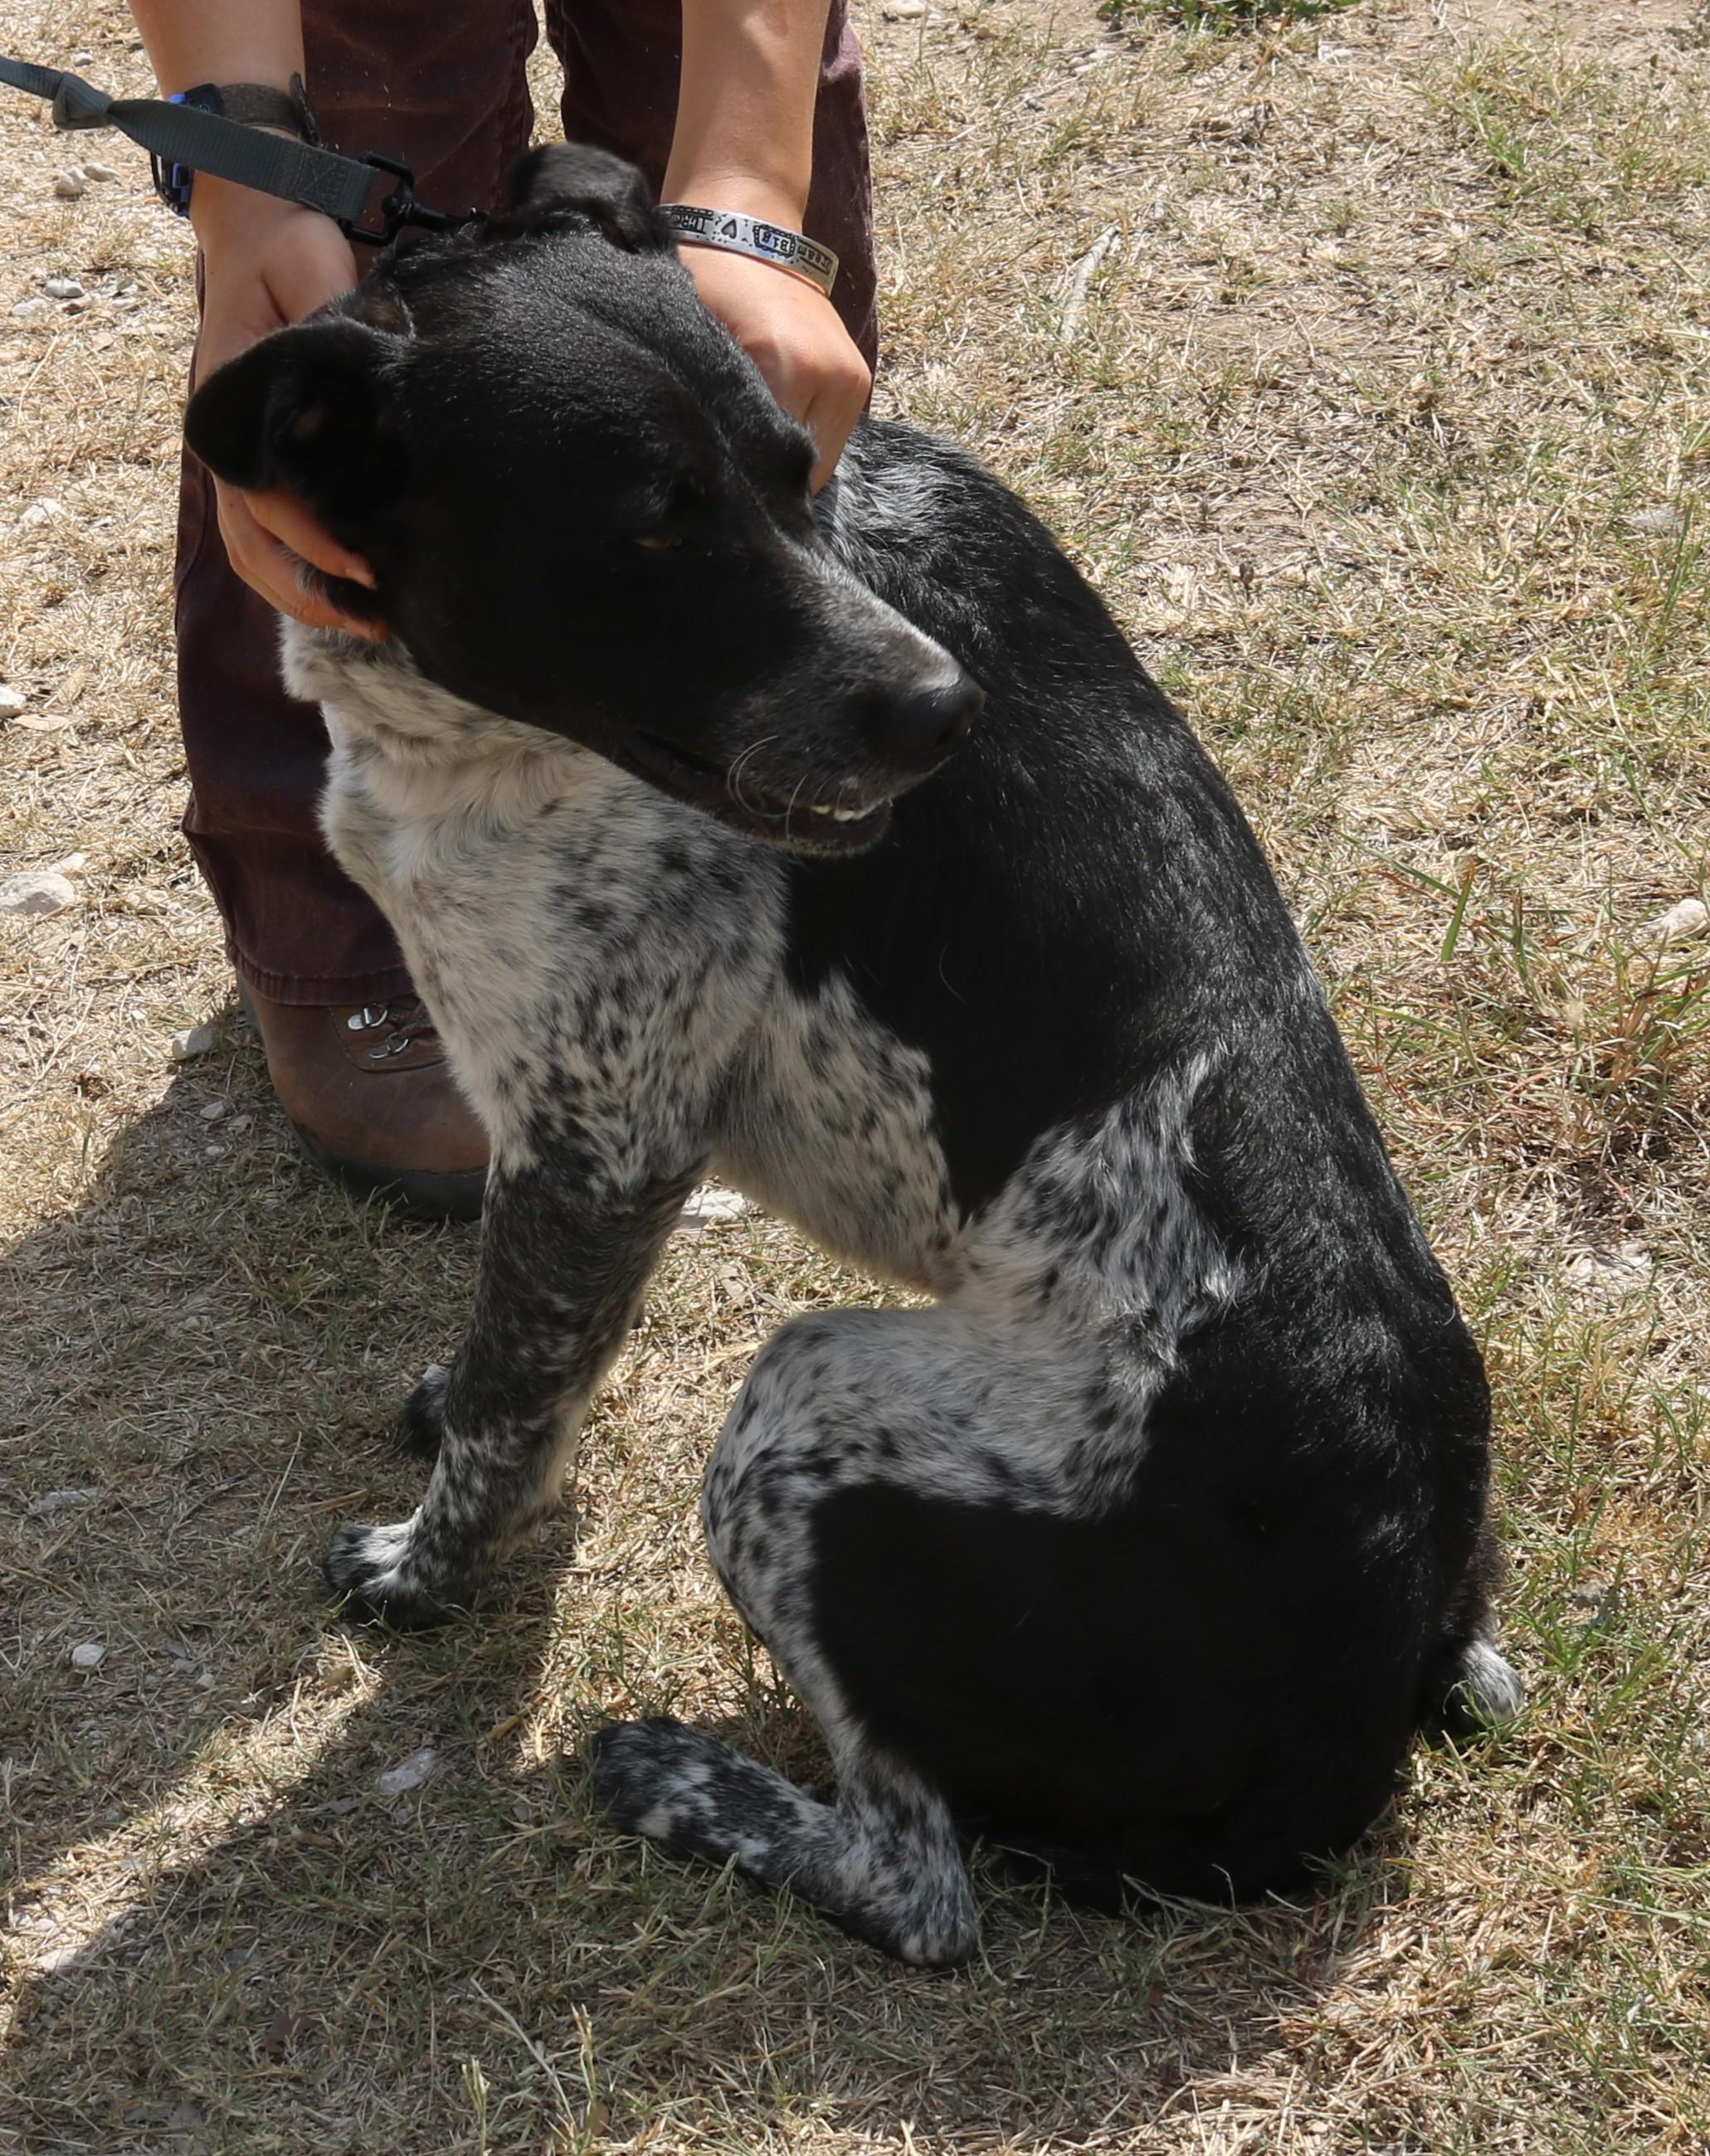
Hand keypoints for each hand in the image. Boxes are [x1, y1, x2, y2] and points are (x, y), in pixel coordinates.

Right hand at [192, 182, 383, 636]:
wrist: (255, 226)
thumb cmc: (288, 249)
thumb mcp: (315, 274)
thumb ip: (335, 333)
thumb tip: (371, 404)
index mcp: (231, 404)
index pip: (267, 498)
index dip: (315, 540)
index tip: (367, 567)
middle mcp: (225, 441)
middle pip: (253, 545)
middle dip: (313, 591)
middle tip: (377, 620)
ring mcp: (236, 455)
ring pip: (253, 552)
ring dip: (303, 596)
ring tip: (368, 624)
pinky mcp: (257, 460)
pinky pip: (264, 537)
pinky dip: (298, 574)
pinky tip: (346, 599)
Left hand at [677, 241, 871, 490]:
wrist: (751, 229)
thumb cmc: (707, 281)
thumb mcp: (693, 344)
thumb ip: (709, 413)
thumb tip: (702, 487)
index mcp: (784, 365)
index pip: (765, 465)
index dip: (738, 486)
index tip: (715, 487)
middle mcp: (828, 376)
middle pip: (798, 471)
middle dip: (766, 477)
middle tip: (731, 468)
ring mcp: (850, 379)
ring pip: (819, 461)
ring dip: (788, 462)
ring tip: (753, 440)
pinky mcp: (858, 379)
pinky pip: (830, 437)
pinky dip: (803, 440)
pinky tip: (774, 421)